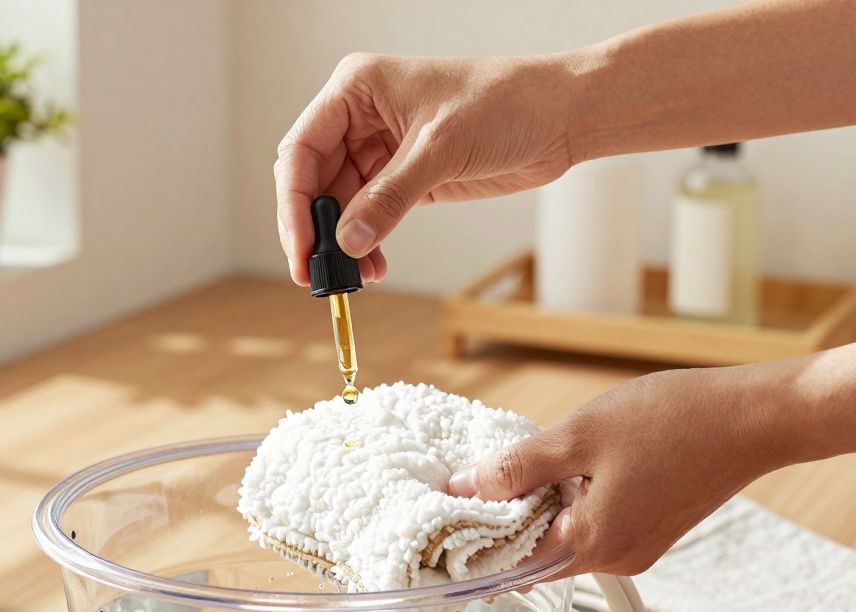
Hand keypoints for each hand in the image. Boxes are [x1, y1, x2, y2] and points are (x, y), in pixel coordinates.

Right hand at [275, 52, 576, 285]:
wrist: (561, 116)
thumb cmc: (506, 103)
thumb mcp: (440, 149)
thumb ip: (389, 197)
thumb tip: (349, 242)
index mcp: (356, 89)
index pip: (301, 150)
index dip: (294, 204)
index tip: (302, 248)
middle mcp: (360, 116)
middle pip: (313, 181)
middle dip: (315, 230)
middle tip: (317, 275)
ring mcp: (380, 147)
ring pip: (340, 204)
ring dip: (343, 243)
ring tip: (351, 278)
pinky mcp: (404, 175)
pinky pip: (369, 215)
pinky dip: (367, 243)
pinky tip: (372, 265)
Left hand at [447, 366, 791, 577]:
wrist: (755, 417)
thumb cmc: (672, 421)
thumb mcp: (578, 436)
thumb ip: (517, 468)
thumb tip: (464, 487)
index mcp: (592, 544)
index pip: (512, 566)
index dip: (473, 542)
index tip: (441, 519)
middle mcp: (615, 558)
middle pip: (535, 551)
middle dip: (502, 518)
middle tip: (471, 478)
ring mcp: (636, 546)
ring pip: (564, 534)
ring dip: (536, 505)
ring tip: (517, 462)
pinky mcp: (650, 528)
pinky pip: (593, 522)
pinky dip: (569, 499)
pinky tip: (562, 464)